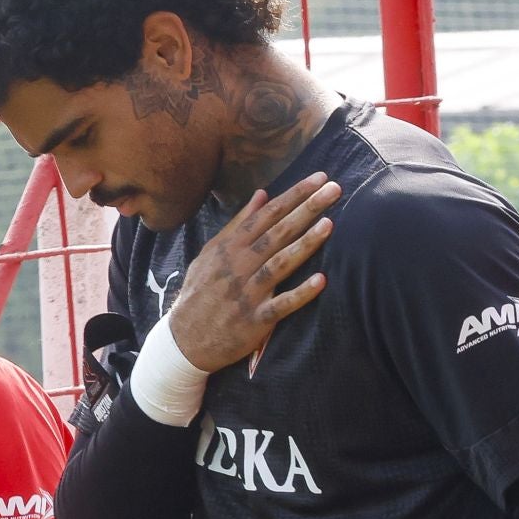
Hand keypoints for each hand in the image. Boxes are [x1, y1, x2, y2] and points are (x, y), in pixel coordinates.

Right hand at [168, 173, 341, 371]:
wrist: (184, 340)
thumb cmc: (200, 293)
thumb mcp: (210, 254)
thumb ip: (237, 225)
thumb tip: (261, 195)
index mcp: (229, 249)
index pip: (266, 215)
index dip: (293, 195)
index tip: (319, 178)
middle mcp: (238, 267)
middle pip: (277, 233)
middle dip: (306, 209)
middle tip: (334, 189)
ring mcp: (247, 293)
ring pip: (280, 263)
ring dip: (305, 244)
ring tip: (330, 224)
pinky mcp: (255, 320)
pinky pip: (281, 305)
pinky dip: (300, 293)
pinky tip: (321, 281)